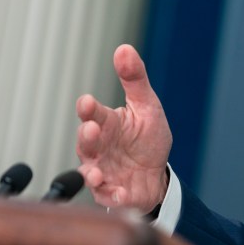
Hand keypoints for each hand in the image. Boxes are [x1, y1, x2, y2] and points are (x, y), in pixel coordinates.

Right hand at [75, 44, 171, 211]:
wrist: (157, 175)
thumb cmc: (147, 138)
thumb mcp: (147, 106)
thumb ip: (134, 79)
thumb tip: (124, 48)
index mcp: (107, 124)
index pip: (93, 114)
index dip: (88, 109)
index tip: (87, 102)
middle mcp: (99, 147)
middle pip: (86, 142)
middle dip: (87, 137)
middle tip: (92, 130)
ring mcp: (102, 171)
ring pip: (89, 171)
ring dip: (91, 171)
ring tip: (95, 172)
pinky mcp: (111, 193)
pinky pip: (107, 196)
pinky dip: (112, 195)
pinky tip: (120, 193)